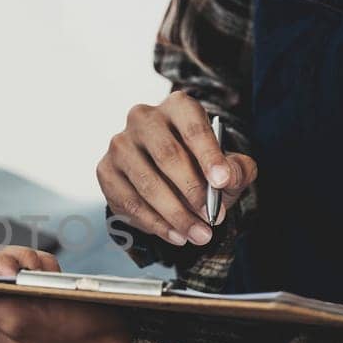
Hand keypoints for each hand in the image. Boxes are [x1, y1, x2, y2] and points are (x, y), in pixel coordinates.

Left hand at [0, 246, 132, 342]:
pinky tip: (57, 279)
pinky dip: (46, 264)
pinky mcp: (32, 286)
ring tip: (50, 279)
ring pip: (10, 256)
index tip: (10, 272)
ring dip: (33, 262)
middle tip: (34, 272)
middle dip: (12, 259)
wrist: (108, 340)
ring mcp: (11, 295)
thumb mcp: (18, 323)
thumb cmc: (67, 335)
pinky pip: (31, 260)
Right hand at [97, 91, 256, 246]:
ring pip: (147, 183)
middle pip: (167, 155)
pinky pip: (129, 202)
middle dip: (193, 192)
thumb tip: (227, 178)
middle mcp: (144, 118)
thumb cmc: (200, 165)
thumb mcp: (227, 165)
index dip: (209, 155)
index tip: (223, 182)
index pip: (193, 128)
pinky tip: (176, 236)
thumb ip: (237, 170)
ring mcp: (120, 144)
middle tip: (213, 219)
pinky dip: (155, 224)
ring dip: (175, 215)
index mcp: (178, 107)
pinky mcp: (105, 170)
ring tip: (199, 235)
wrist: (166, 174)